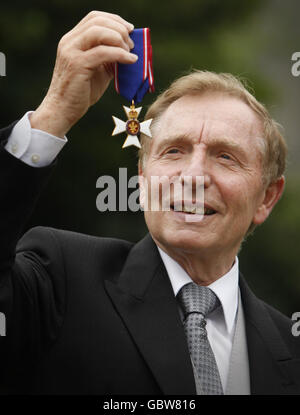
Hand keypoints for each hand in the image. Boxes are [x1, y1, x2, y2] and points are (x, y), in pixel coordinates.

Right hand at [30, 11, 136, 137]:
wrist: (62, 111)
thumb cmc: (80, 93)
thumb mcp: (98, 71)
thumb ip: (109, 59)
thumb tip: (130, 52)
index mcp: (73, 40)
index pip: (94, 18)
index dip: (114, 20)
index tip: (129, 30)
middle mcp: (69, 42)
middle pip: (97, 20)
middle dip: (119, 28)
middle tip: (132, 44)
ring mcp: (71, 52)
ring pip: (99, 31)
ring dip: (119, 39)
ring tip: (130, 52)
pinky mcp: (77, 65)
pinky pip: (103, 52)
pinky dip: (120, 54)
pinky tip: (130, 61)